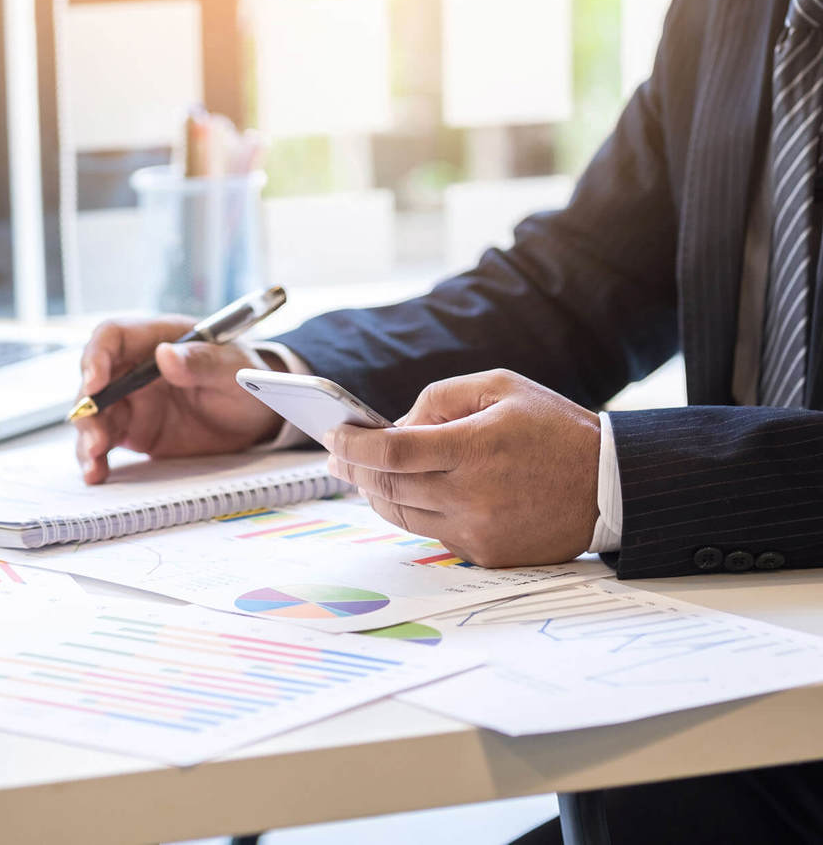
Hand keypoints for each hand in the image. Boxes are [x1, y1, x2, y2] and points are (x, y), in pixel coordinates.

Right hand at [75, 317, 283, 483]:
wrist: (257, 416)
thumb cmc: (247, 380)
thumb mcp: (234, 370)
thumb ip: (202, 362)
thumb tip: (166, 356)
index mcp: (158, 338)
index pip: (113, 336)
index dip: (96, 357)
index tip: (94, 384)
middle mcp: (137, 367)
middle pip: (95, 380)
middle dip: (89, 409)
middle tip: (96, 438)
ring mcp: (134, 400)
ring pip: (95, 414)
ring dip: (88, 437)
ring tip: (94, 462)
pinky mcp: (135, 429)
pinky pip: (107, 440)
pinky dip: (97, 457)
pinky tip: (96, 473)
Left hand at [325, 369, 599, 566]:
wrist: (610, 486)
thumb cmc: (554, 428)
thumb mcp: (500, 388)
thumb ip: (440, 399)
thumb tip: (394, 425)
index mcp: (474, 447)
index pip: (390, 453)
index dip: (352, 446)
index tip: (332, 436)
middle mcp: (472, 495)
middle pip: (387, 488)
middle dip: (353, 471)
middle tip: (336, 456)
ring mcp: (477, 530)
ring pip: (401, 515)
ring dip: (375, 494)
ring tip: (364, 475)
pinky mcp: (485, 554)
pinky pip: (431, 533)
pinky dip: (414, 512)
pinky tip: (409, 493)